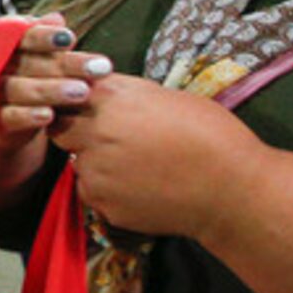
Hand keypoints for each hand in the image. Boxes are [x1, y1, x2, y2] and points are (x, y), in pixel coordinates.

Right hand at [0, 15, 110, 210]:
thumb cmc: (25, 76)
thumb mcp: (37, 54)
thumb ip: (45, 36)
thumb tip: (57, 18)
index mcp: (3, 42)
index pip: (23, 36)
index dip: (45, 37)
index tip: (71, 38)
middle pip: (28, 62)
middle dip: (65, 65)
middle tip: (98, 69)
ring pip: (18, 89)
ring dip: (51, 90)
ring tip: (82, 92)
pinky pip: (9, 116)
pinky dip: (28, 115)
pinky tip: (49, 115)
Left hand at [49, 73, 267, 239]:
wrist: (231, 188)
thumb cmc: (210, 136)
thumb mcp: (166, 97)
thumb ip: (123, 94)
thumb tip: (100, 88)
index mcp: (110, 100)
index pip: (65, 96)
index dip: (74, 104)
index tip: (84, 109)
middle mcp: (95, 133)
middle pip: (61, 131)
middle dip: (78, 134)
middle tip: (113, 140)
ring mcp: (95, 172)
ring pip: (80, 165)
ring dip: (98, 165)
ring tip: (141, 167)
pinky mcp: (103, 204)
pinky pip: (95, 194)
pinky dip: (111, 192)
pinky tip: (144, 187)